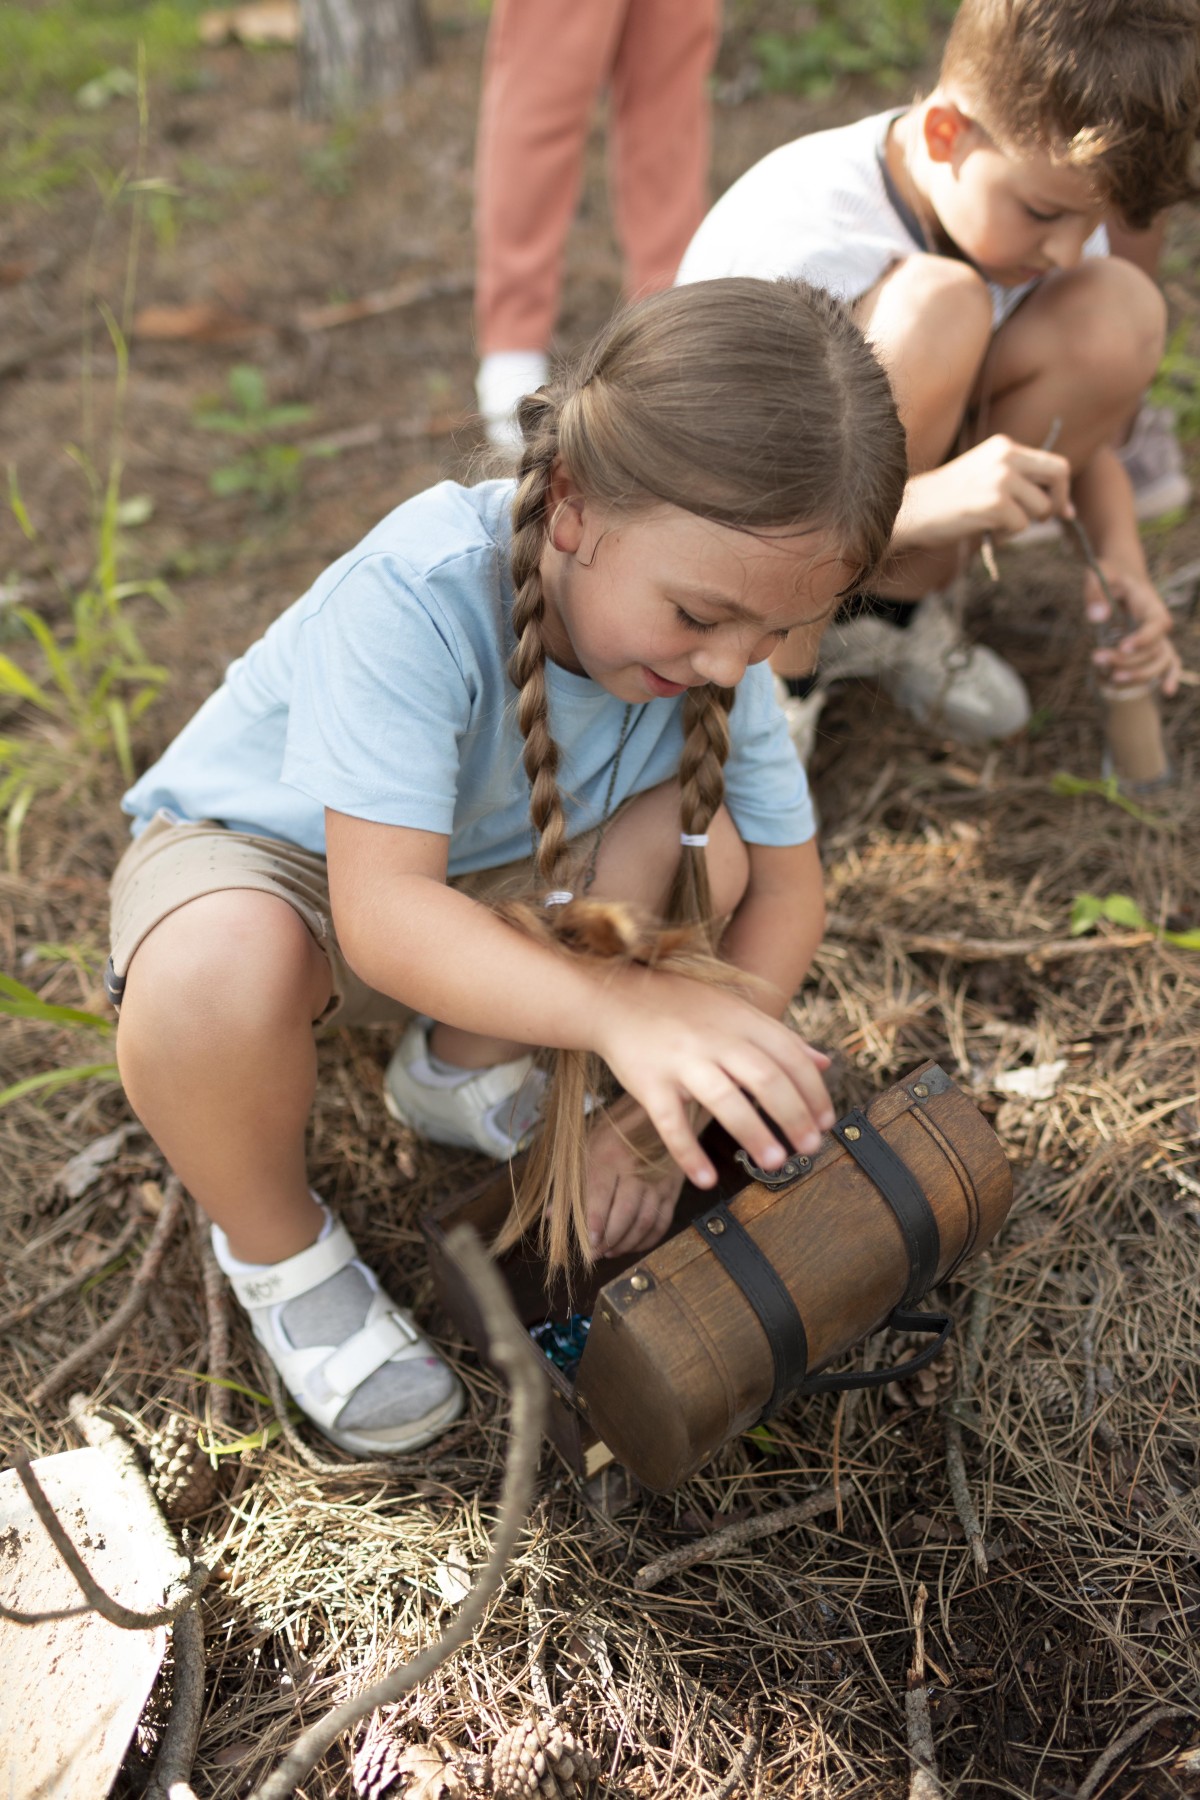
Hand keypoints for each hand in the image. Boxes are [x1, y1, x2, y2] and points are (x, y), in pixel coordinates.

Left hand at [584, 1095, 685, 1258]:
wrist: (657, 1113)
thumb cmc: (614, 1132)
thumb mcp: (586, 1149)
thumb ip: (570, 1185)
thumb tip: (550, 1216)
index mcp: (608, 1156)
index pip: (600, 1195)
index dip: (594, 1222)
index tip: (588, 1243)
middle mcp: (635, 1169)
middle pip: (625, 1212)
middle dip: (610, 1239)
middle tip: (596, 1254)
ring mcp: (657, 1180)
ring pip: (645, 1220)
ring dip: (627, 1242)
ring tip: (611, 1252)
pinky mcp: (672, 1189)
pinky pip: (663, 1221)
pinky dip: (649, 1239)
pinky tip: (634, 1245)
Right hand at [590, 967, 832, 1193]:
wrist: (616, 998)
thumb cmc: (682, 1008)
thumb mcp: (735, 1011)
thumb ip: (778, 1037)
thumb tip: (824, 1062)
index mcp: (741, 1021)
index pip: (790, 1056)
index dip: (814, 1092)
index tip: (826, 1122)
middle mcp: (715, 1039)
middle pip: (766, 1078)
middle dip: (794, 1116)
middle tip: (810, 1148)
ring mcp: (681, 1061)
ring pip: (725, 1099)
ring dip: (754, 1133)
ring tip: (775, 1163)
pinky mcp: (649, 1083)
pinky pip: (671, 1123)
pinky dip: (688, 1154)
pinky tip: (706, 1178)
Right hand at [898, 434, 1073, 549]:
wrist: (910, 510)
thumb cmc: (946, 501)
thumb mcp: (984, 475)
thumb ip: (1016, 480)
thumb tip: (1058, 504)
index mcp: (1004, 446)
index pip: (1053, 463)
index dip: (1062, 489)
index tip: (1062, 509)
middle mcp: (1006, 456)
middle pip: (1059, 475)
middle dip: (1057, 502)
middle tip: (1046, 519)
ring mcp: (1001, 478)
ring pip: (1041, 508)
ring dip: (1023, 523)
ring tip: (995, 524)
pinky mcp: (995, 503)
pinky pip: (1022, 526)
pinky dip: (1006, 535)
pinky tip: (984, 529)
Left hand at [1086, 564, 1180, 695]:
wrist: (1121, 573)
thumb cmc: (1110, 573)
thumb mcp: (1099, 575)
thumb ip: (1096, 594)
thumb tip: (1097, 618)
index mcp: (1150, 604)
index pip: (1156, 625)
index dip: (1143, 639)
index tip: (1122, 646)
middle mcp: (1158, 623)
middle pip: (1155, 649)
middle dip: (1128, 660)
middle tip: (1097, 658)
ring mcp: (1157, 636)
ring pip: (1160, 661)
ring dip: (1140, 674)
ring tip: (1111, 678)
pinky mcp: (1152, 645)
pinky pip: (1168, 662)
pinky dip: (1171, 676)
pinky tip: (1167, 692)